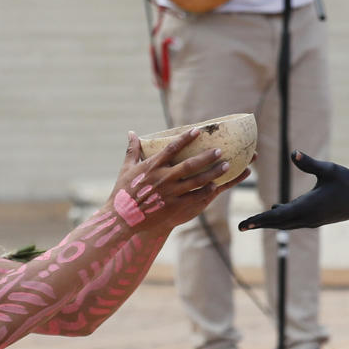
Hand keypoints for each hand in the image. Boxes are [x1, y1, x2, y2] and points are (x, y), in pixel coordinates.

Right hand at [110, 130, 231, 231]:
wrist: (122, 218)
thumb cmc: (123, 192)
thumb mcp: (126, 169)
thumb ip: (132, 150)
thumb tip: (131, 132)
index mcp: (152, 166)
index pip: (172, 148)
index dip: (185, 138)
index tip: (198, 130)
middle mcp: (163, 178)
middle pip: (190, 164)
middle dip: (207, 157)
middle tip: (220, 150)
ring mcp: (170, 193)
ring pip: (196, 181)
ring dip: (213, 173)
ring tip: (226, 166)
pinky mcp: (174, 207)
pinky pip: (194, 198)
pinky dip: (206, 191)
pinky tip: (216, 186)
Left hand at [238, 152, 348, 230]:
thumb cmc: (348, 183)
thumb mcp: (329, 170)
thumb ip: (309, 163)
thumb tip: (292, 153)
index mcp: (307, 206)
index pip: (278, 216)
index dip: (260, 219)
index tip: (245, 224)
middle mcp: (307, 217)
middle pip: (278, 223)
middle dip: (259, 224)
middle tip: (241, 227)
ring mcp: (312, 220)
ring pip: (285, 224)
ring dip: (270, 222)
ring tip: (254, 221)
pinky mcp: (316, 219)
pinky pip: (294, 221)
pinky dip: (282, 219)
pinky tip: (277, 211)